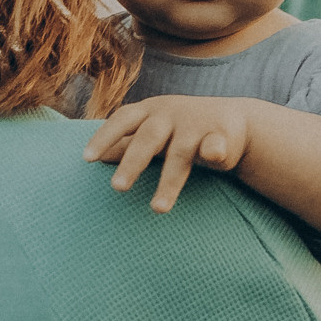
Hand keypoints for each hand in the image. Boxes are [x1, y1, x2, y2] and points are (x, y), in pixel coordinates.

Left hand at [86, 97, 253, 211]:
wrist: (233, 121)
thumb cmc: (182, 129)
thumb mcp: (152, 131)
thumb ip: (125, 143)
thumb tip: (91, 157)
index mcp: (150, 111)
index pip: (123, 120)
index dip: (105, 137)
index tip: (87, 158)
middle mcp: (171, 114)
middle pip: (148, 137)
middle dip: (133, 163)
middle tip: (117, 188)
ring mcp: (196, 124)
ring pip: (180, 152)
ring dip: (169, 181)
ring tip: (158, 209)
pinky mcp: (221, 136)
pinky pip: (216, 144)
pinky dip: (214, 150)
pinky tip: (214, 157)